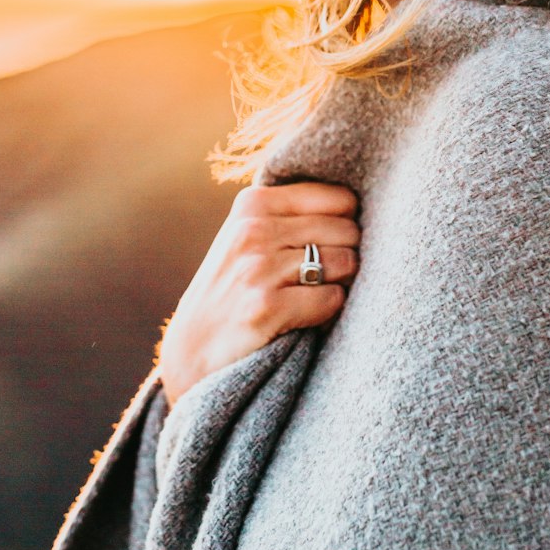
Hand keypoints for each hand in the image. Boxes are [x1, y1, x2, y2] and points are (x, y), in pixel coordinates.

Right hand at [156, 181, 359, 407]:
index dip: (345, 226)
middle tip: (320, 278)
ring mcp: (258, 268)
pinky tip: (304, 317)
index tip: (325, 246)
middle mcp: (253, 230)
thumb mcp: (249, 236)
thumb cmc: (235, 288)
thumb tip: (356, 203)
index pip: (341, 199)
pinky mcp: (266, 307)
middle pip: (348, 231)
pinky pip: (332, 299)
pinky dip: (328, 312)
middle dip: (345, 257)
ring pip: (345, 263)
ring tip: (311, 295)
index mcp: (253, 203)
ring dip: (338, 285)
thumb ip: (292, 213)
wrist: (193, 350)